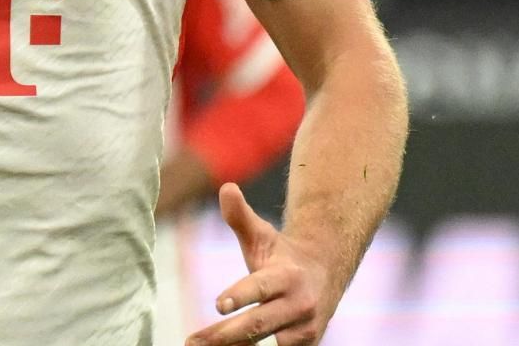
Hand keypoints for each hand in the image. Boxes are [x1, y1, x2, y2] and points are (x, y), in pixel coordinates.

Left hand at [185, 184, 334, 345]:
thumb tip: (226, 188)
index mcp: (287, 276)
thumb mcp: (262, 235)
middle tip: (193, 342)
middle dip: (225, 335)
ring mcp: (302, 330)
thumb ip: (240, 216)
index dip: (240, 296)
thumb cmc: (282, 255)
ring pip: (265, 345)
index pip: (260, 288)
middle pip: (258, 324)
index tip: (219, 304)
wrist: (325, 273)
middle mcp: (298, 305)